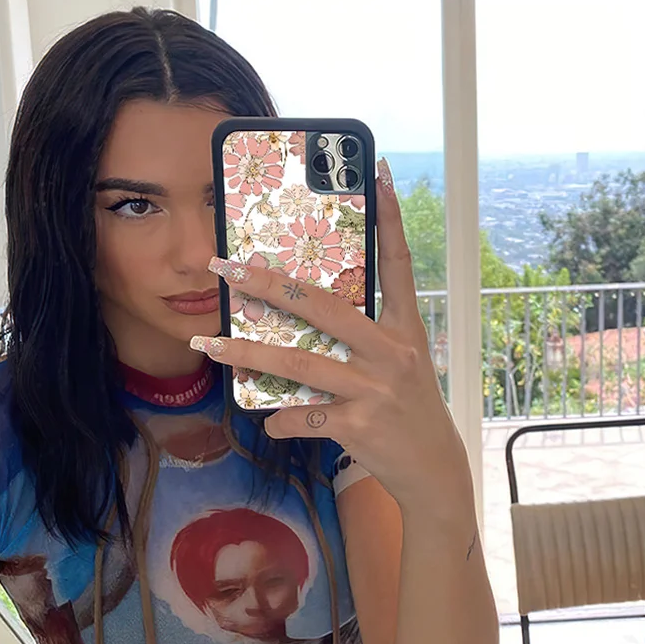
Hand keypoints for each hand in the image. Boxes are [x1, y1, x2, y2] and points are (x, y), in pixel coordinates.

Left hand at [191, 158, 471, 509]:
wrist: (434, 470)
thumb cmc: (409, 411)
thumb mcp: (401, 365)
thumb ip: (365, 337)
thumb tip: (308, 317)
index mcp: (405, 329)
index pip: (398, 263)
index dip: (390, 218)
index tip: (380, 173)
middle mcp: (391, 352)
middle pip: (323, 306)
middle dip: (269, 284)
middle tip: (227, 267)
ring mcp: (374, 389)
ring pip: (298, 362)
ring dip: (248, 354)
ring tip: (211, 344)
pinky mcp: (358, 425)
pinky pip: (302, 417)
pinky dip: (279, 421)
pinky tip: (269, 423)